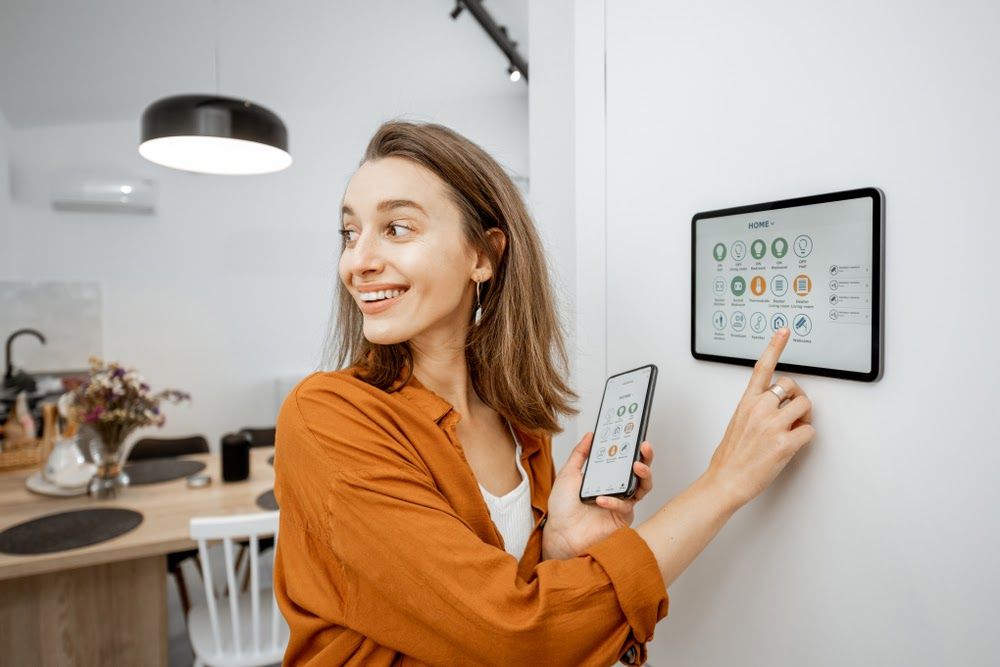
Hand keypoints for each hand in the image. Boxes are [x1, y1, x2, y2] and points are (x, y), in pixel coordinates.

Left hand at [542, 432, 653, 559]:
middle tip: (644, 447)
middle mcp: (616, 488)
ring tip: (636, 467)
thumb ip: (580, 454)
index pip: (624, 459)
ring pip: (642, 488)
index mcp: (605, 477)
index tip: (634, 434)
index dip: (632, 447)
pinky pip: (625, 506)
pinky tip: (601, 499)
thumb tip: (590, 435)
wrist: (559, 533)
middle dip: (646, 458)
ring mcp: (621, 503)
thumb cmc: (562, 507)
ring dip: (643, 476)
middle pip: (640, 472)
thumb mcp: (568, 474)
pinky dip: (614, 501)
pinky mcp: (621, 518)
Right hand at [706, 327, 815, 509]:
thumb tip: (775, 406)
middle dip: (797, 397)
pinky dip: (806, 436)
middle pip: (791, 386)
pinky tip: (793, 444)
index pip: (762, 367)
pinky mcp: (784, 444)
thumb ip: (756, 409)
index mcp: (746, 402)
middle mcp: (759, 409)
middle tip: (794, 412)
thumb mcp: (737, 423)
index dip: (774, 346)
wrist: (725, 481)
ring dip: (804, 417)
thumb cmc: (729, 456)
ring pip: (804, 405)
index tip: (784, 331)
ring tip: (794, 428)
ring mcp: (772, 426)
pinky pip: (809, 430)